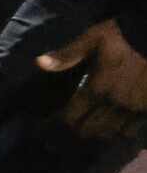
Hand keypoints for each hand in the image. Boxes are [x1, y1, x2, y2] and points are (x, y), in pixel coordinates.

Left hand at [38, 19, 146, 142]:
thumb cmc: (122, 37)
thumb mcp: (92, 39)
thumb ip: (68, 54)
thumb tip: (39, 62)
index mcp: (97, 88)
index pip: (73, 115)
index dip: (60, 122)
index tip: (52, 124)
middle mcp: (114, 104)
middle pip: (90, 129)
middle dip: (76, 132)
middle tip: (68, 131)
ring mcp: (133, 109)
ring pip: (110, 133)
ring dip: (97, 135)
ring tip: (88, 134)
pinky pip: (131, 131)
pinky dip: (120, 133)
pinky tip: (113, 131)